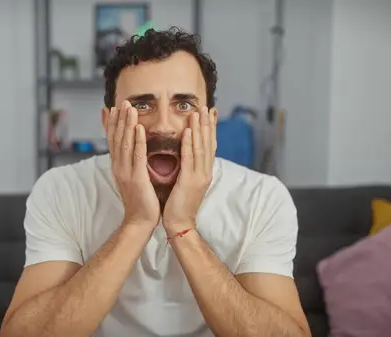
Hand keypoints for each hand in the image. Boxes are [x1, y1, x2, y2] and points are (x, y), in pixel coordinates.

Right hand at [106, 100, 159, 228]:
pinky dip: (138, 140)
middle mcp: (119, 167)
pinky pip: (137, 156)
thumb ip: (133, 163)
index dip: (112, 123)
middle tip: (123, 101)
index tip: (113, 108)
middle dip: (119, 118)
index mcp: (119, 166)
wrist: (140, 221)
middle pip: (117, 138)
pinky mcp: (136, 178)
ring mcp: (126, 172)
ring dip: (127, 124)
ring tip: (129, 108)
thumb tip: (134, 150)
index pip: (113, 140)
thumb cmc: (141, 200)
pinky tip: (139, 128)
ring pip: (125, 143)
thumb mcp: (134, 177)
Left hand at [162, 106, 216, 232]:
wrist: (179, 224)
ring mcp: (199, 177)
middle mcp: (205, 172)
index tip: (211, 112)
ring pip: (201, 148)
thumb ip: (188, 167)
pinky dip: (189, 144)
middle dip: (208, 123)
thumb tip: (187, 153)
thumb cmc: (179, 204)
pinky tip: (188, 131)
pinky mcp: (189, 182)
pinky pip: (190, 159)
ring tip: (198, 112)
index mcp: (204, 171)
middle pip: (209, 143)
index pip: (210, 145)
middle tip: (207, 106)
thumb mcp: (186, 181)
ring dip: (200, 128)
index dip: (211, 128)